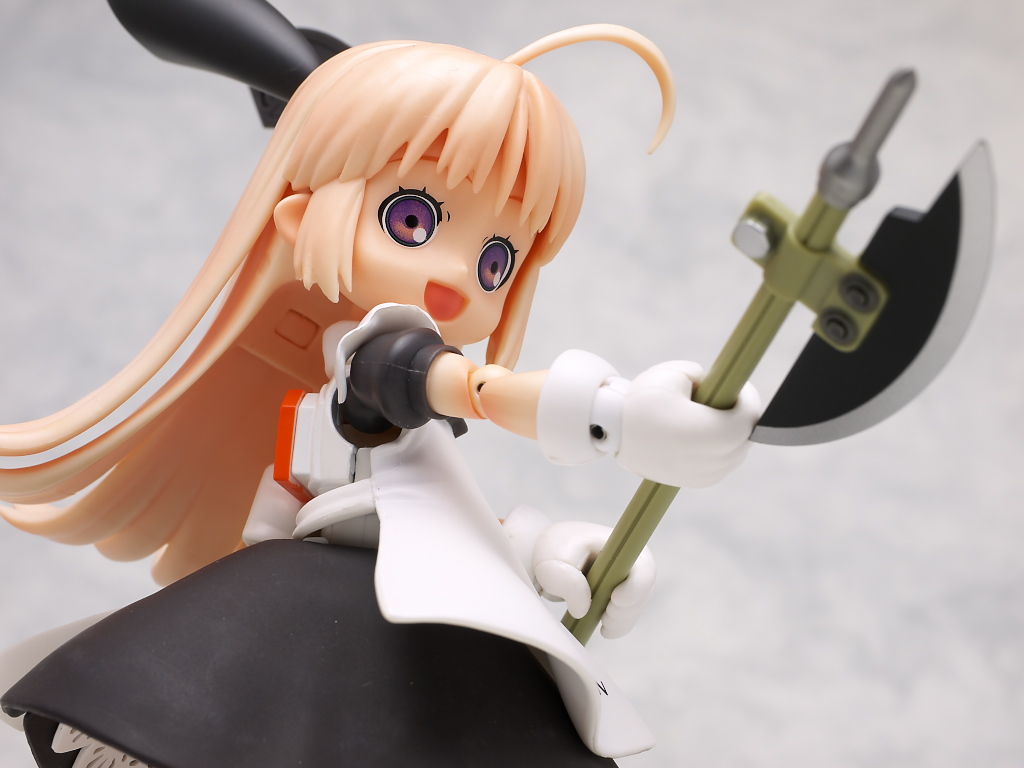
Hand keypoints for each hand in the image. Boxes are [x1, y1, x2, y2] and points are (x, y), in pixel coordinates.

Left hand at [532, 521, 654, 638]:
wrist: (548, 557)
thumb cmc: (553, 553)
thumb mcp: (551, 563)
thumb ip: (568, 582)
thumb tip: (584, 608)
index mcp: (618, 545)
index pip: (643, 568)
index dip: (636, 588)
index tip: (614, 600)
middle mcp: (629, 561)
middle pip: (642, 592)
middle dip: (625, 611)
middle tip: (604, 617)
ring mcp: (627, 579)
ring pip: (634, 608)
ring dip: (620, 621)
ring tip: (601, 622)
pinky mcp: (620, 595)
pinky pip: (626, 616)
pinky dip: (616, 625)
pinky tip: (603, 627)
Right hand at [616, 361, 760, 487]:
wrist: (612, 433)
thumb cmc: (642, 401)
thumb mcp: (674, 374)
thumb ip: (706, 377)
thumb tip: (720, 385)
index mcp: (708, 432)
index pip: (748, 416)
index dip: (748, 397)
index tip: (738, 385)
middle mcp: (710, 459)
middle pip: (745, 435)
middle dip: (740, 415)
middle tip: (727, 397)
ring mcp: (705, 474)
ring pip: (737, 451)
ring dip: (733, 432)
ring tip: (713, 414)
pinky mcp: (698, 482)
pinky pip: (724, 463)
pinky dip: (722, 448)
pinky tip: (705, 433)